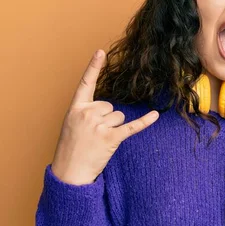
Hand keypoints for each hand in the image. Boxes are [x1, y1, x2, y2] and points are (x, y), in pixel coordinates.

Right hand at [51, 50, 159, 184]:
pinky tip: (155, 115)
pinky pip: (131, 126)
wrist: (69, 173)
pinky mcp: (111, 139)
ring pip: (119, 116)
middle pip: (110, 105)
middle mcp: (87, 114)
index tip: (100, 52)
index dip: (93, 67)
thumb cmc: (70, 149)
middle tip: (93, 135)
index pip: (85, 84)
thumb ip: (86, 112)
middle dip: (106, 118)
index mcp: (75, 109)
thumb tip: (108, 107)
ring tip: (99, 141)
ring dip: (114, 128)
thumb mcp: (71, 125)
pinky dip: (144, 122)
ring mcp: (99, 126)